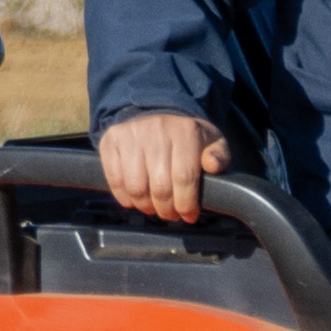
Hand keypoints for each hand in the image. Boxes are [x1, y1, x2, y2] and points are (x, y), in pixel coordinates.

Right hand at [97, 109, 228, 221]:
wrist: (156, 115)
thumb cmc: (187, 138)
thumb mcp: (212, 142)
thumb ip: (219, 155)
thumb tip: (213, 165)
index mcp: (185, 131)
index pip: (184, 177)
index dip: (186, 203)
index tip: (189, 215)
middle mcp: (157, 130)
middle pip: (160, 187)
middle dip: (167, 209)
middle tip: (170, 213)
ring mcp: (131, 134)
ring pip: (136, 188)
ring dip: (145, 206)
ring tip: (153, 207)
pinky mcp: (110, 141)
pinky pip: (115, 180)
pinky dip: (124, 197)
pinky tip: (135, 199)